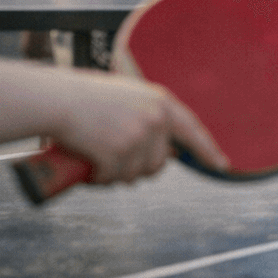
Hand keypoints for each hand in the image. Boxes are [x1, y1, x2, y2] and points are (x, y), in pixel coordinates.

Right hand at [56, 73, 228, 184]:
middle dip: (138, 170)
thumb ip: (149, 117)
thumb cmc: (84, 98)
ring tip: (97, 157)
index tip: (221, 164)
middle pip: (159, 163)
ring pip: (135, 175)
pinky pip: (113, 179)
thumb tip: (169, 153)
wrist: (56, 99)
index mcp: (160, 101)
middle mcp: (155, 118)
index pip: (192, 130)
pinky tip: (88, 164)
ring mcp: (138, 136)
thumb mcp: (127, 98)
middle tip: (113, 159)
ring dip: (116, 175)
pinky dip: (100, 178)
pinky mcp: (119, 152)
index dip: (207, 149)